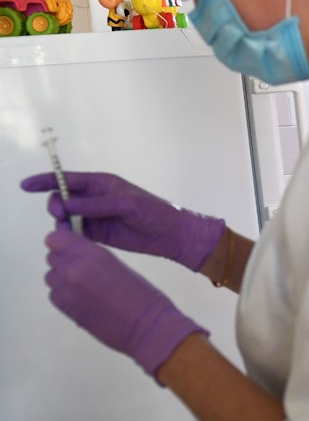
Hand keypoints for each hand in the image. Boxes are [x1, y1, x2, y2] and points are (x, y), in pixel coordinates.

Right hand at [22, 172, 224, 270]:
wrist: (171, 235)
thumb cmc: (153, 212)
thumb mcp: (125, 204)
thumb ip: (95, 205)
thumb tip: (64, 204)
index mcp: (101, 184)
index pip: (67, 179)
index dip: (45, 181)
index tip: (25, 185)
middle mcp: (94, 199)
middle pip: (62, 199)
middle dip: (56, 204)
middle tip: (61, 214)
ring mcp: (94, 217)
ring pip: (66, 218)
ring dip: (63, 222)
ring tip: (72, 229)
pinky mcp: (98, 235)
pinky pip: (76, 233)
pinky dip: (71, 236)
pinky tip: (74, 241)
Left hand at [45, 229, 207, 377]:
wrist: (146, 326)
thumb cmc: (143, 296)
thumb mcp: (118, 265)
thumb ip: (93, 258)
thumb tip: (78, 259)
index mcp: (92, 254)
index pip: (56, 239)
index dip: (62, 244)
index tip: (72, 249)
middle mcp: (74, 269)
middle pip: (52, 257)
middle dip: (64, 261)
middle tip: (85, 272)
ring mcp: (66, 290)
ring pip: (51, 276)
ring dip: (63, 279)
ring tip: (86, 288)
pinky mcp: (65, 309)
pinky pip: (54, 294)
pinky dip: (65, 296)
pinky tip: (84, 300)